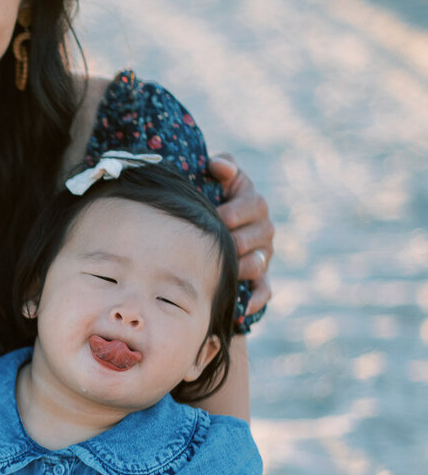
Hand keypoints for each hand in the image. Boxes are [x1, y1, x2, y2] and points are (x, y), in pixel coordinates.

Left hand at [209, 154, 273, 316]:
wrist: (209, 228)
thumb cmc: (210, 198)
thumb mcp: (219, 178)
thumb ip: (223, 166)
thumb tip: (217, 165)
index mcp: (253, 203)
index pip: (251, 205)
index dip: (233, 211)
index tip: (216, 214)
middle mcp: (262, 229)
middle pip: (255, 236)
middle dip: (235, 241)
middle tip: (215, 245)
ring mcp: (262, 254)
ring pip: (258, 263)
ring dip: (243, 267)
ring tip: (227, 270)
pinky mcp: (260, 277)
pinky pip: (264, 290)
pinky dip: (256, 299)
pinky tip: (244, 308)